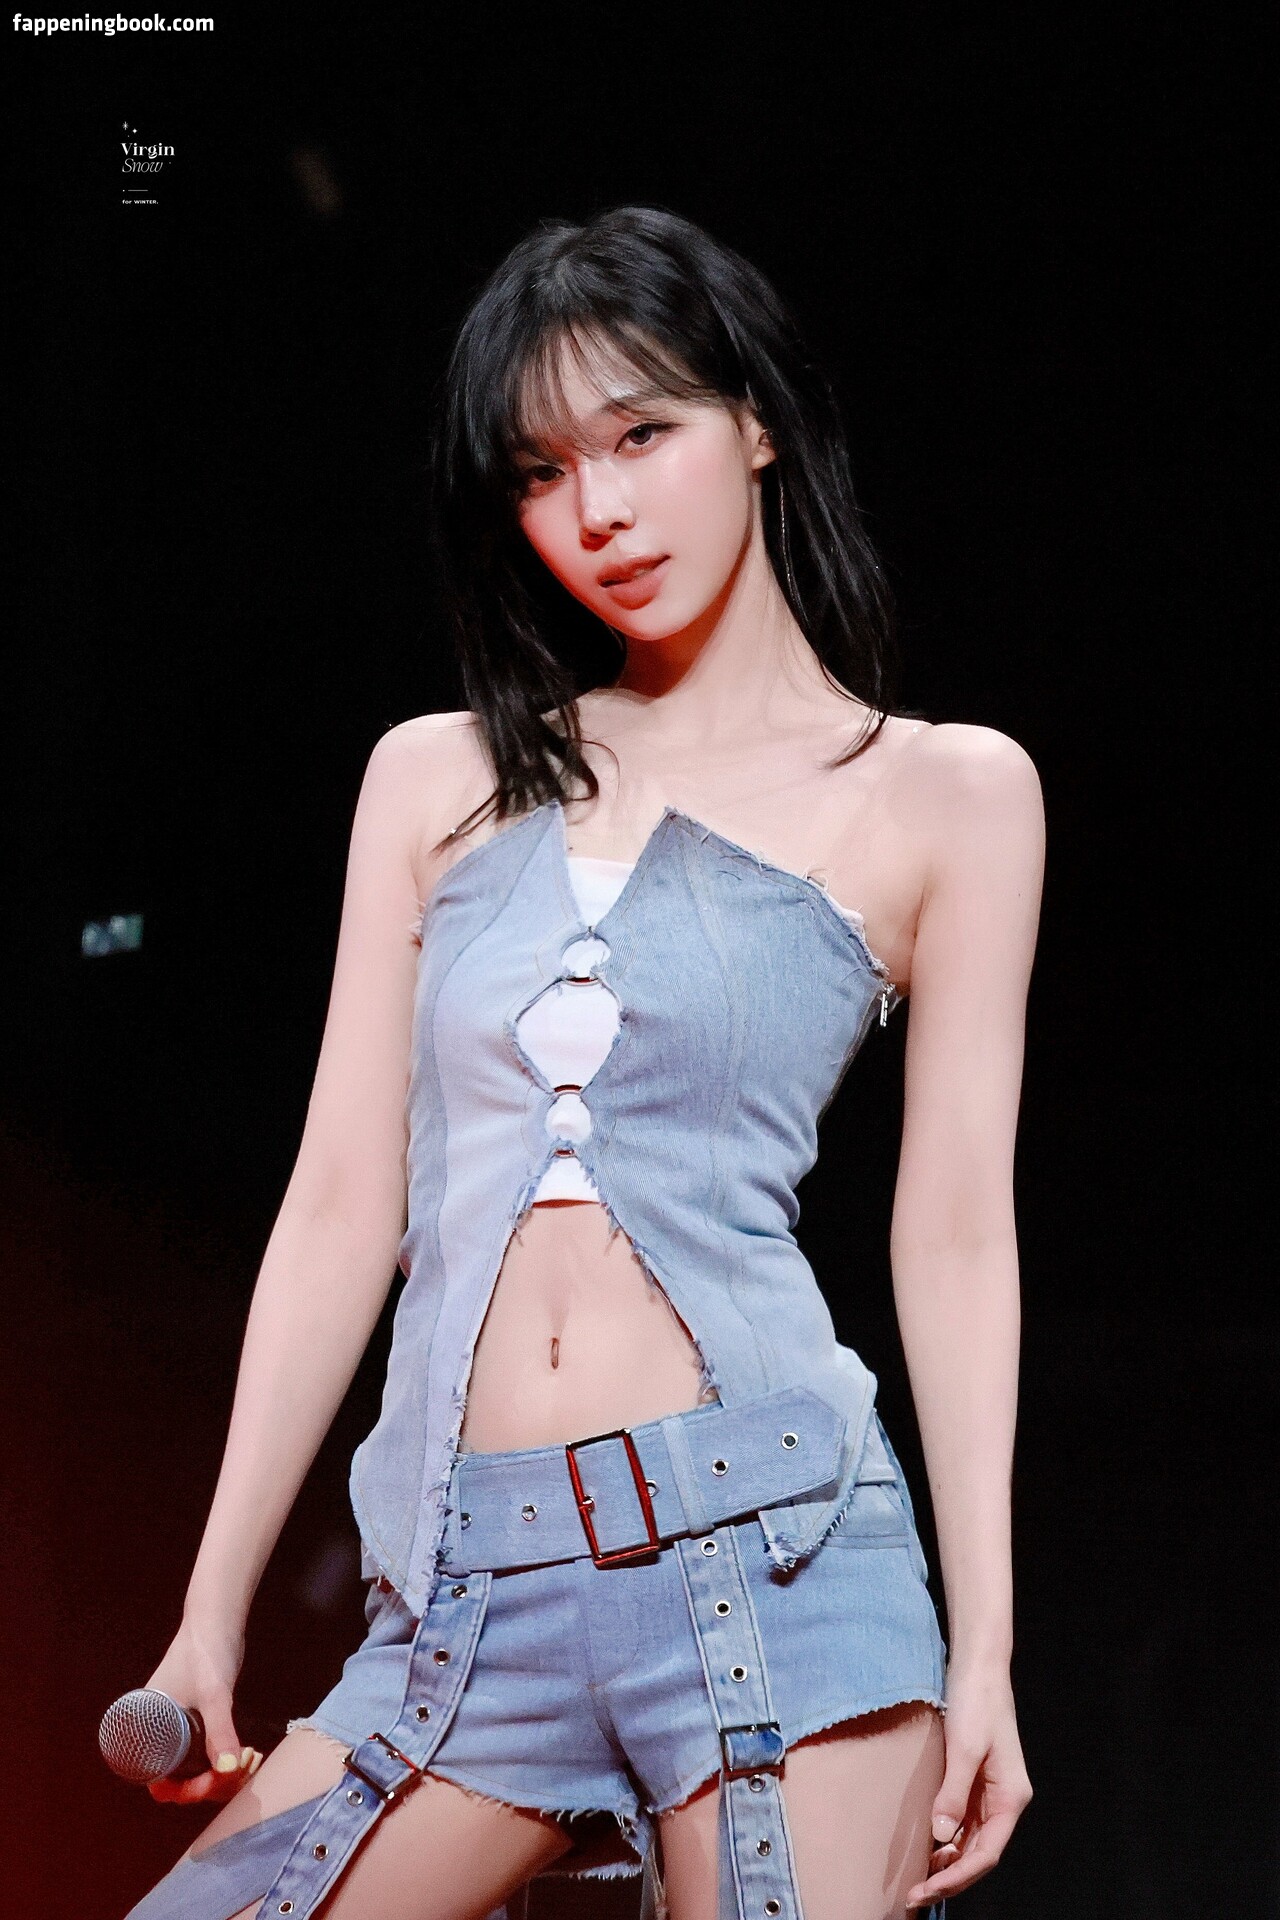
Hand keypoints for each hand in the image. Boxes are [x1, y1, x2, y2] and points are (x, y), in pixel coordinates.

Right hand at [142, 1615, 262, 1805]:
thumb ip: (219, 1731)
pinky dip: (226, 1760)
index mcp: (148, 1731)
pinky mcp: (199, 1721)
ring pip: (197, 1768)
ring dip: (223, 1774)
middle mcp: (160, 1734)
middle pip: (181, 1778)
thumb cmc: (205, 1652)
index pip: (160, 1779)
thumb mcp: (214, 1693)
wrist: (216, 1620)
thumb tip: (227, 1770)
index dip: (187, 1790)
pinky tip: (248, 1754)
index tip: (215, 1782)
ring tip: (250, 1759)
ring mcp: (180, 1728)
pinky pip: (208, 1753)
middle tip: (243, 1769)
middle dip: (211, 1783)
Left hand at [905, 1658, 1032, 1909]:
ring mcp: (989, 1791)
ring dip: (946, 1863)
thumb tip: (940, 1837)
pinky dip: (944, 1839)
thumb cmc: (977, 1701)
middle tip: (913, 1896)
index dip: (957, 1877)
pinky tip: (925, 1848)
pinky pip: (961, 1821)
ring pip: (969, 1841)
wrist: (979, 1665)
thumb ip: (953, 1793)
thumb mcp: (965, 1748)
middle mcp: (1003, 1800)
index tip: (927, 1890)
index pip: (986, 1854)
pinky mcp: (974, 1780)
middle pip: (979, 1853)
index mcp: (1010, 1797)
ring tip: (915, 1880)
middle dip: (949, 1877)